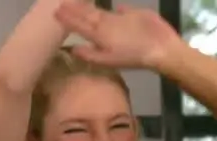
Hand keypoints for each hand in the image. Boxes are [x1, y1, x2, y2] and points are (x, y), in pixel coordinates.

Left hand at [55, 2, 180, 69]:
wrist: (161, 49)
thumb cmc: (135, 54)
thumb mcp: (109, 58)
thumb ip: (91, 53)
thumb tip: (72, 51)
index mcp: (99, 37)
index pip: (80, 25)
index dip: (68, 18)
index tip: (55, 10)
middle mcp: (106, 29)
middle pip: (86, 16)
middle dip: (73, 8)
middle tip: (58, 0)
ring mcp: (118, 22)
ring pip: (98, 10)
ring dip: (87, 3)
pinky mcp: (130, 15)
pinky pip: (117, 7)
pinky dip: (108, 3)